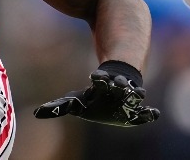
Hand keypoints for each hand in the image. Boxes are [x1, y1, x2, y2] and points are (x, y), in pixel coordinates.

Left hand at [34, 63, 159, 126]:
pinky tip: (153, 115)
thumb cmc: (94, 97)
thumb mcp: (76, 102)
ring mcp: (128, 96)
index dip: (99, 77)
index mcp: (100, 86)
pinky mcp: (136, 108)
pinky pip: (144, 112)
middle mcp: (116, 88)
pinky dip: (148, 114)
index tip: (95, 75)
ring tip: (138, 95)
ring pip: (133, 93)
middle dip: (118, 84)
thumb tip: (36, 113)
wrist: (117, 90)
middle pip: (118, 84)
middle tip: (119, 83)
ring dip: (134, 94)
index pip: (100, 79)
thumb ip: (58, 107)